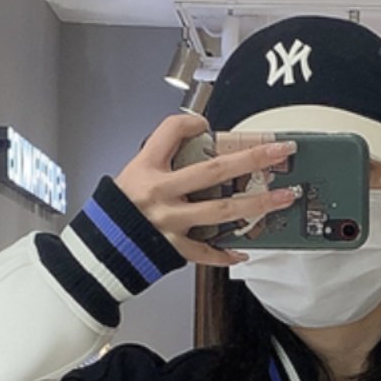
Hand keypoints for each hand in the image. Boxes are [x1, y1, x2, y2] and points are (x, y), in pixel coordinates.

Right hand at [113, 114, 297, 267]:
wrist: (98, 248)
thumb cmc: (116, 211)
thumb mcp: (132, 175)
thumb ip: (163, 163)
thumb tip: (200, 149)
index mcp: (147, 168)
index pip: (172, 132)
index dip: (193, 125)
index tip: (207, 126)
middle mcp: (160, 192)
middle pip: (214, 171)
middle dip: (252, 159)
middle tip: (280, 151)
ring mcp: (169, 222)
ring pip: (222, 211)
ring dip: (257, 204)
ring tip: (282, 196)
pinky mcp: (172, 248)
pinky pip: (205, 253)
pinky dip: (225, 254)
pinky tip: (243, 251)